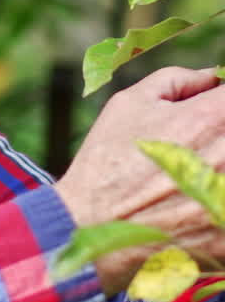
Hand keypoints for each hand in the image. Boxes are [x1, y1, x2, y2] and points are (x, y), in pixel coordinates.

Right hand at [55, 66, 224, 294]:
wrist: (91, 225)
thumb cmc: (107, 160)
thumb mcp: (130, 103)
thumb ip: (178, 81)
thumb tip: (213, 76)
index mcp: (207, 119)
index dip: (222, 98)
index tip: (211, 108)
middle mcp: (224, 156)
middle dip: (219, 133)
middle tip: (197, 141)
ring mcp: (224, 198)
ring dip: (218, 167)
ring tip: (197, 169)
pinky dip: (215, 202)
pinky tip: (190, 203)